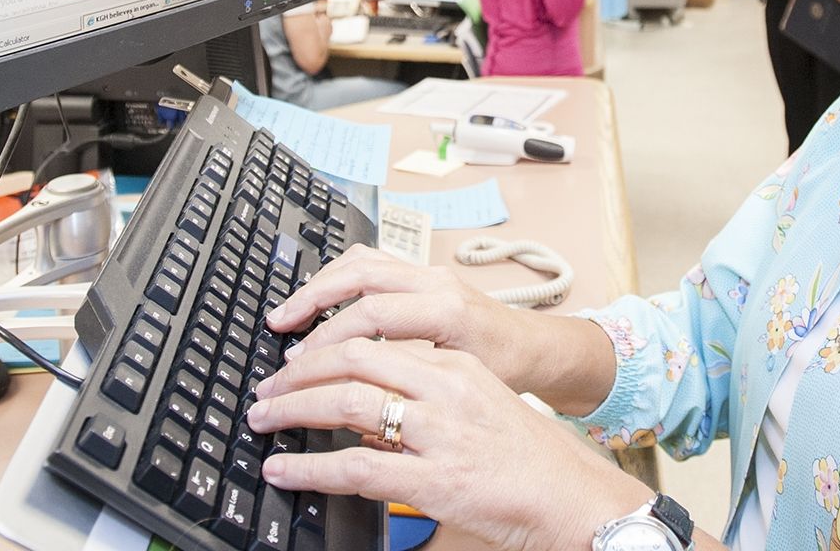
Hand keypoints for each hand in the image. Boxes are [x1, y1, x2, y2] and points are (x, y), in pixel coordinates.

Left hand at [247, 339, 649, 550]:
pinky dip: (310, 467)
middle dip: (298, 370)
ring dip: (292, 409)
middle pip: (352, 359)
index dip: (323, 346)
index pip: (374, 339)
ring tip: (264, 420)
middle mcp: (446, 388)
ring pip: (346, 404)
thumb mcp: (481, 408)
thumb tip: (370, 417)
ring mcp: (441, 432)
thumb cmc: (531, 462)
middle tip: (267, 387)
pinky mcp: (436, 478)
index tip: (295, 358)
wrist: (576, 499)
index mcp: (457, 365)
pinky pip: (356, 467)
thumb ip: (429, 401)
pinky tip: (284, 468)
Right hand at [264, 246, 537, 391]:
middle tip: (277, 332)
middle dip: (311, 303)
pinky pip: (372, 262)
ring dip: (319, 285)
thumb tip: (352, 415)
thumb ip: (410, 395)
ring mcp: (429, 272)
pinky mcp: (423, 273)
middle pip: (360, 277)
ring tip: (287, 315)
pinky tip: (318, 301)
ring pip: (362, 261)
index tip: (297, 366)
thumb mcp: (460, 393)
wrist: (538, 350)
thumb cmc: (507, 375)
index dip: (328, 341)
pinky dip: (338, 278)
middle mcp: (436, 283)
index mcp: (448, 311)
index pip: (372, 315)